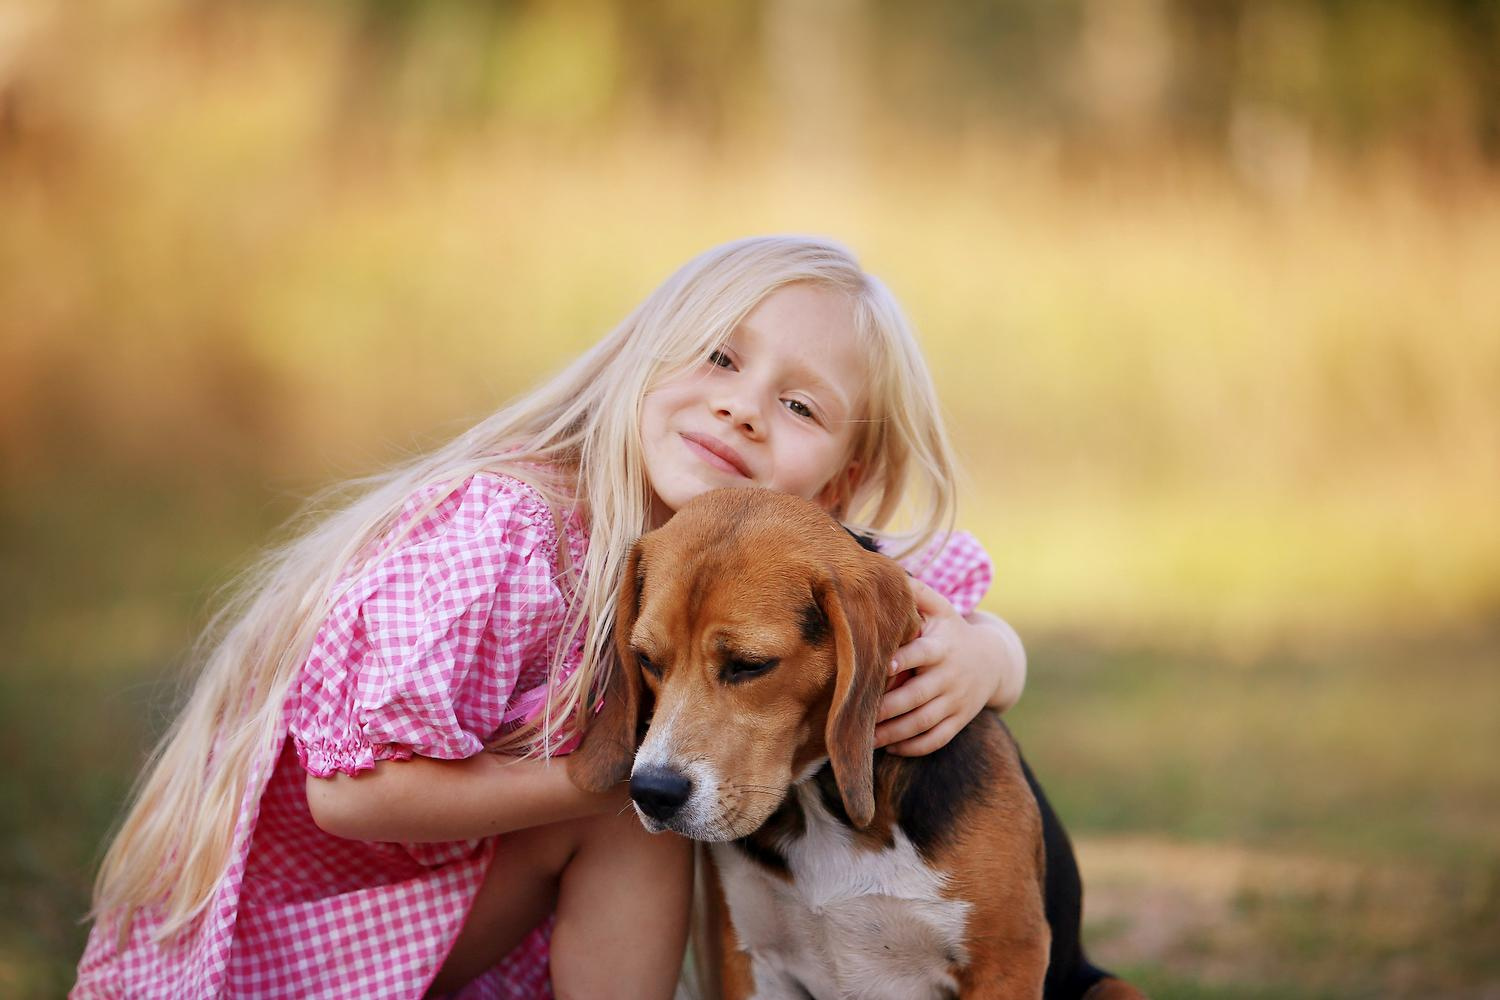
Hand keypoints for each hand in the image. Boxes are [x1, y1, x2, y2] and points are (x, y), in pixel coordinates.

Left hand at [873, 577, 1024, 755]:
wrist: (993, 661)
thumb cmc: (952, 630)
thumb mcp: (941, 608)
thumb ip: (916, 592)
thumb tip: (887, 573)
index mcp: (942, 646)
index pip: (922, 654)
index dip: (903, 660)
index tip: (881, 667)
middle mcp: (950, 676)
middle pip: (918, 696)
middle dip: (887, 708)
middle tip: (857, 714)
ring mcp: (956, 702)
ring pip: (924, 723)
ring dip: (894, 733)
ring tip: (866, 739)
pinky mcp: (959, 720)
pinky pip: (937, 740)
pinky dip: (914, 747)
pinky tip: (890, 747)